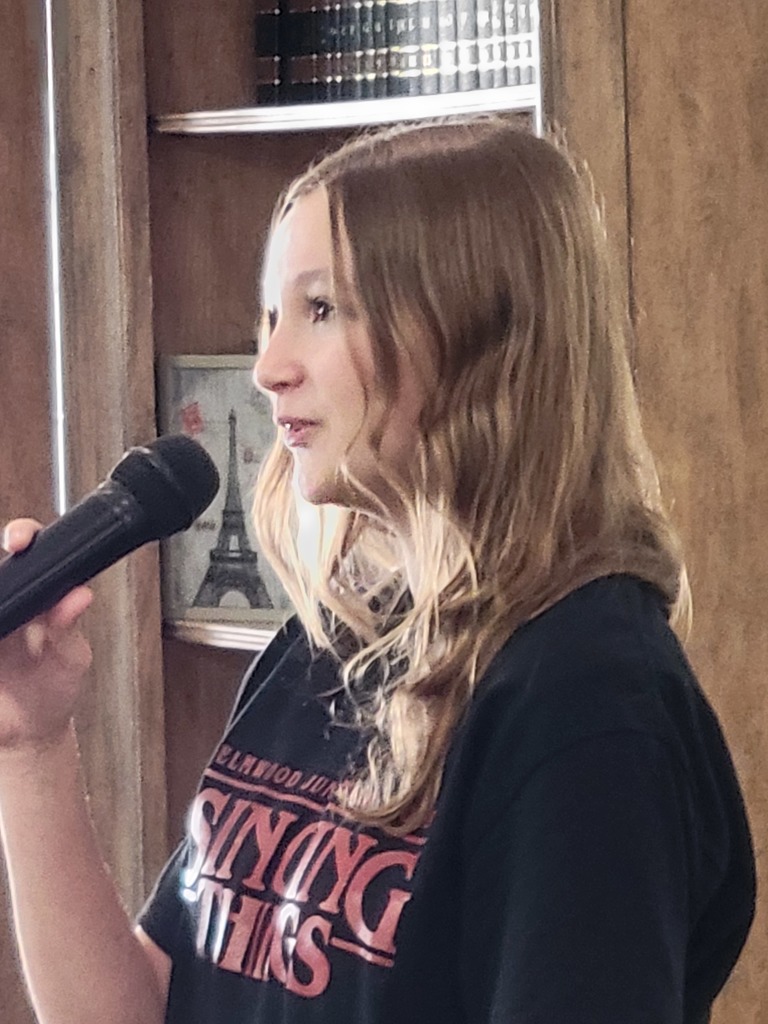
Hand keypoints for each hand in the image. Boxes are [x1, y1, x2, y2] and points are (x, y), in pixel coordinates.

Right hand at [0, 519, 92, 754]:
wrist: (28, 734)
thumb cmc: (53, 691)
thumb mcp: (69, 661)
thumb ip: (69, 628)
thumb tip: (80, 595)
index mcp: (41, 596)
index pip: (33, 552)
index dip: (23, 537)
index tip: (18, 541)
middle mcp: (9, 601)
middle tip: (6, 554)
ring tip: (3, 626)